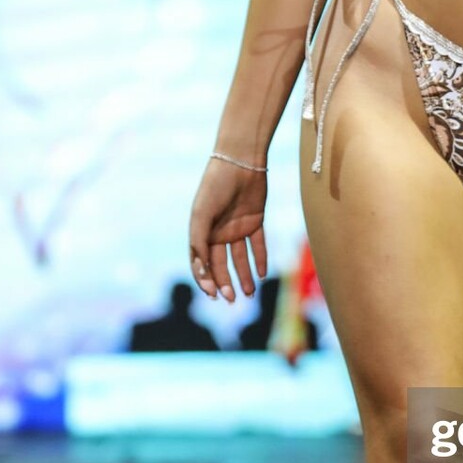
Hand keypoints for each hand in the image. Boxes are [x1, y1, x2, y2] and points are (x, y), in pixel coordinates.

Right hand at [188, 156, 268, 301]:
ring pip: (240, 258)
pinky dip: (260, 259)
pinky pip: (258, 244)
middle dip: (226, 283)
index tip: (213, 295)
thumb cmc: (215, 187)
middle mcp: (218, 232)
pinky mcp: (255, 221)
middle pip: (221, 264)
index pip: (202, 263)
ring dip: (244, 276)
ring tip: (249, 293)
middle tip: (233, 299)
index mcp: (201, 232)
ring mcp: (236, 227)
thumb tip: (202, 272)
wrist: (240, 162)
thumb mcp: (203, 215)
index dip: (206, 280)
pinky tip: (263, 274)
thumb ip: (199, 242)